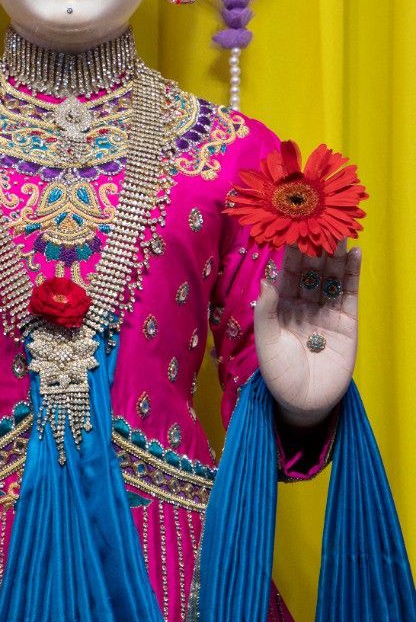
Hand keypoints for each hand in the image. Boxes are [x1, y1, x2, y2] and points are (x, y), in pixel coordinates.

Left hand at [254, 241, 360, 426]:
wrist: (304, 403)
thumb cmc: (279, 374)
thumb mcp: (266, 341)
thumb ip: (267, 310)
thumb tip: (266, 277)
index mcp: (282, 305)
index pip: (287, 272)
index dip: (290, 250)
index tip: (290, 225)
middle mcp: (305, 303)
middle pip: (311, 268)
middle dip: (314, 245)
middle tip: (317, 218)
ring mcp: (327, 310)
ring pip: (332, 275)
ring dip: (335, 252)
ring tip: (338, 228)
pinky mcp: (347, 321)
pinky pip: (350, 292)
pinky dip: (353, 272)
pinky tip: (355, 252)